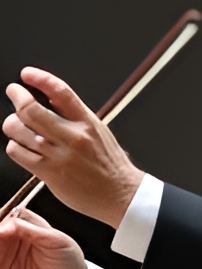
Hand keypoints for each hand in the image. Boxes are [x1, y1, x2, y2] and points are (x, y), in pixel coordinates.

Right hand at [0, 207, 86, 268]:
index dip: (3, 221)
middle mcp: (17, 237)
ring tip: (0, 254)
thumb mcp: (57, 242)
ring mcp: (8, 252)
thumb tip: (9, 223)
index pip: (10, 216)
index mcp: (31, 225)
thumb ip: (33, 231)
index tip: (2, 230)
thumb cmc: (70, 262)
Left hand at [4, 67, 143, 227]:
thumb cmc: (111, 166)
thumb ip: (76, 117)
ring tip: (17, 125)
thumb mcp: (100, 133)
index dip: (41, 78)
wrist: (121, 194)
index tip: (27, 74)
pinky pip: (18, 152)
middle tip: (14, 93)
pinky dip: (15, 146)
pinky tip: (23, 147)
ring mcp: (59, 155)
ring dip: (12, 125)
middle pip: (31, 110)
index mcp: (88, 123)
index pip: (61, 92)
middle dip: (17, 97)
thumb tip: (49, 98)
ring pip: (19, 130)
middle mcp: (73, 137)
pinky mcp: (49, 172)